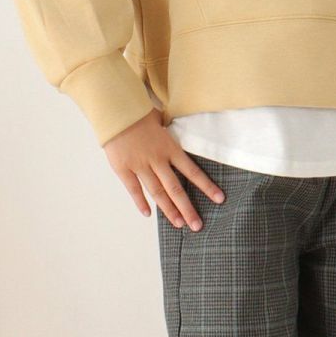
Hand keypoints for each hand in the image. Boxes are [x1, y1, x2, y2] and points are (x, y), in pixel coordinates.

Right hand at [103, 110, 225, 229]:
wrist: (116, 111)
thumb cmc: (140, 112)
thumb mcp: (162, 119)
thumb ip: (171, 131)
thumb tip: (181, 130)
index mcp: (170, 148)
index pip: (193, 171)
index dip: (207, 186)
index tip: (219, 199)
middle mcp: (157, 160)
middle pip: (176, 189)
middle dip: (188, 208)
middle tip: (197, 225)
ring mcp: (140, 166)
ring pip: (157, 192)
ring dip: (169, 210)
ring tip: (179, 224)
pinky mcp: (123, 169)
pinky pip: (134, 189)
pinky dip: (141, 202)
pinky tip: (148, 214)